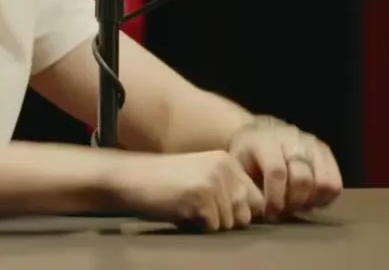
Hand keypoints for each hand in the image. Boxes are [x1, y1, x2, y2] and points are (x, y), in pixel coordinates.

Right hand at [116, 150, 265, 231]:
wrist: (132, 178)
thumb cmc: (165, 182)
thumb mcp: (201, 176)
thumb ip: (227, 190)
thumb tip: (251, 216)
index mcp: (227, 161)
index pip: (256, 197)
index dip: (240, 211)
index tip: (218, 210)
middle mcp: (225, 168)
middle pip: (245, 213)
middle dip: (225, 219)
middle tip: (199, 209)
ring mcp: (214, 181)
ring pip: (228, 223)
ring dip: (208, 223)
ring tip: (187, 207)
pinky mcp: (202, 197)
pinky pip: (212, 227)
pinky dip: (196, 225)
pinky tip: (180, 210)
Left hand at [227, 117, 343, 219]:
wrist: (260, 131)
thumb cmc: (247, 153)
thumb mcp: (237, 165)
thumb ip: (247, 186)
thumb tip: (259, 210)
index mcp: (266, 142)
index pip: (277, 172)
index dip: (275, 197)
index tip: (270, 212)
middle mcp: (292, 139)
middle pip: (303, 179)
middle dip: (293, 202)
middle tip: (283, 211)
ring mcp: (312, 144)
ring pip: (323, 182)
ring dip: (311, 201)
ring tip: (296, 205)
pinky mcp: (326, 152)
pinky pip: (335, 182)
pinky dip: (325, 198)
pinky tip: (309, 200)